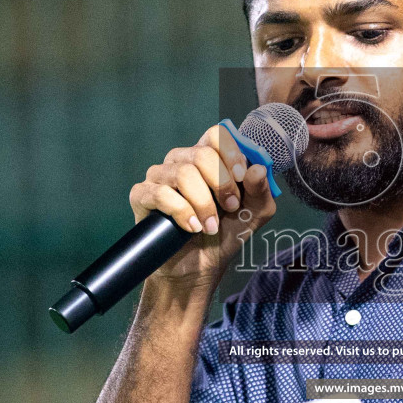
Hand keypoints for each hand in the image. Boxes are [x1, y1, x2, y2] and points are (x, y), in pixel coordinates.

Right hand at [129, 124, 277, 288]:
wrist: (198, 268)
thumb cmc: (223, 235)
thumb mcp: (252, 214)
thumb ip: (261, 191)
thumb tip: (258, 169)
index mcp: (208, 158)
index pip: (215, 135)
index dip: (230, 153)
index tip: (241, 177)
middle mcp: (181, 162)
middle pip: (201, 154)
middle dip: (221, 184)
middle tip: (229, 208)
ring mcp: (159, 177)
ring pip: (183, 174)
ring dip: (203, 204)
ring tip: (210, 226)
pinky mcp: (142, 195)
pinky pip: (161, 193)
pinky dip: (182, 212)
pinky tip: (192, 228)